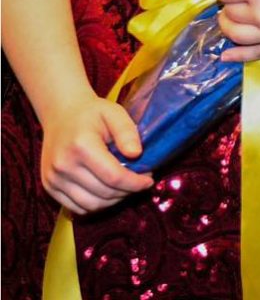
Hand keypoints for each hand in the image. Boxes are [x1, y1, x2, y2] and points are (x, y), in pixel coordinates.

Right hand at [40, 91, 152, 214]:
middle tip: (140, 182)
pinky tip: (109, 192)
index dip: (135, 183)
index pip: (113, 176)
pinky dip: (96, 204)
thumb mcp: (114, 113)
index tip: (149, 180)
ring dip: (113, 201)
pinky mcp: (49, 187)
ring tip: (126, 188)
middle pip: (103, 193)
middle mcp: (64, 165)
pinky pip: (77, 207)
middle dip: (127, 191)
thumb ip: (127, 132)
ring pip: (91, 205)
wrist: (61, 114)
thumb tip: (137, 154)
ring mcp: (54, 179)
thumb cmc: (92, 112)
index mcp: (81, 146)